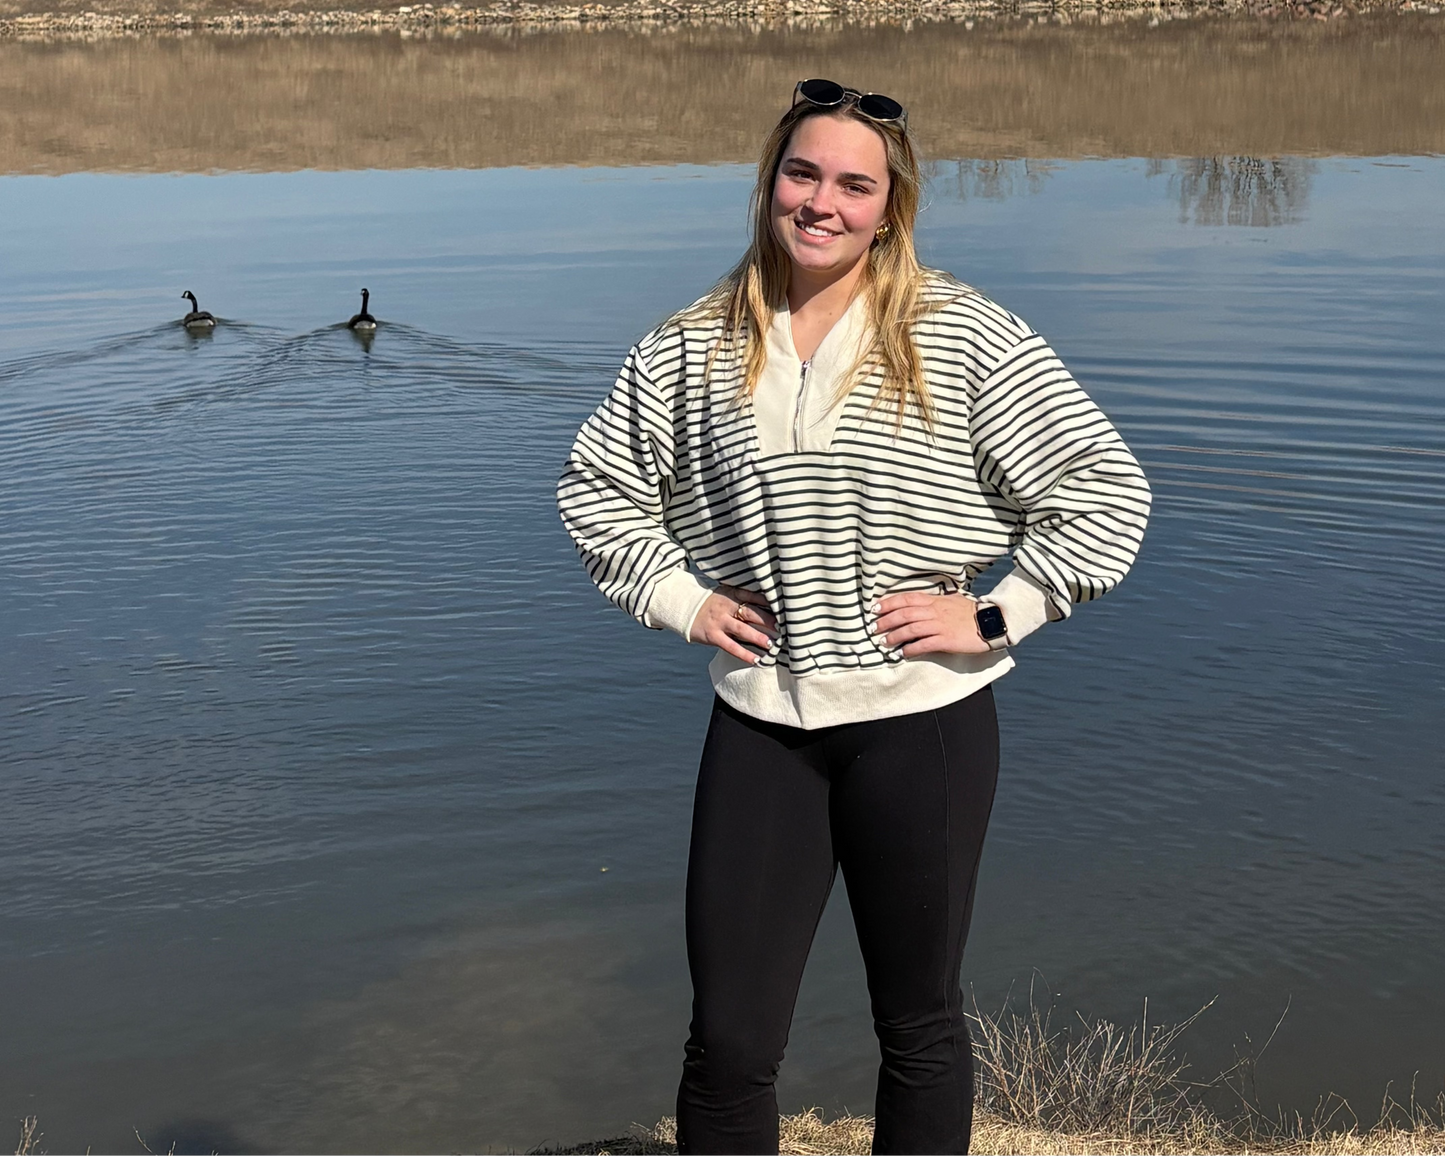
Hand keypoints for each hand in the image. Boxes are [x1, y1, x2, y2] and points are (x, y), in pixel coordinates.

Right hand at [690, 584, 778, 664]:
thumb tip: (769, 609)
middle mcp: (727, 606)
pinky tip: (756, 660)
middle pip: (752, 613)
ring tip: (772, 645)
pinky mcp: (712, 635)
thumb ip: (743, 600)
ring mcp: (719, 621)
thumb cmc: (710, 603)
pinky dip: (745, 654)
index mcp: (732, 594)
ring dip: (758, 638)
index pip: (755, 597)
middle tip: (784, 629)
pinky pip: (731, 646)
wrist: (683, 607)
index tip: (785, 610)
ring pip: (742, 630)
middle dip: (769, 621)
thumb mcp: (725, 595)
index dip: (771, 603)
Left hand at [871, 592, 991, 657]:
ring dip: (894, 636)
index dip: (889, 603)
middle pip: (904, 614)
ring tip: (883, 642)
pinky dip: (911, 649)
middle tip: (873, 628)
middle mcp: (934, 611)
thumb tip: (921, 603)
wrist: (991, 622)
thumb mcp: (952, 600)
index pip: (907, 598)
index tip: (875, 608)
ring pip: (911, 629)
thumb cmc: (971, 612)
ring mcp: (940, 626)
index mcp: (935, 600)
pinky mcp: (946, 640)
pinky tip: (902, 654)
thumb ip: (935, 602)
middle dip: (886, 621)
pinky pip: (924, 645)